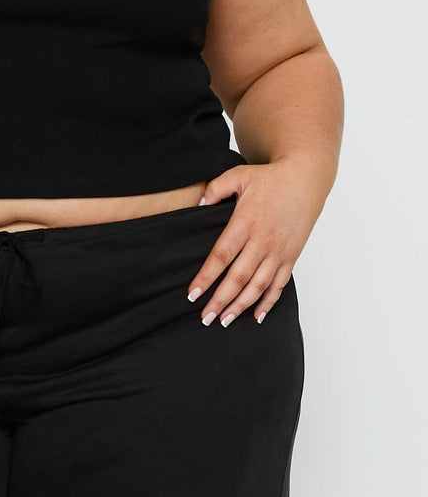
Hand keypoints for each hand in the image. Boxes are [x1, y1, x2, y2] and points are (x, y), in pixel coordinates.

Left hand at [186, 158, 324, 326]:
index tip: (192, 294)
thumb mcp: (238, 176)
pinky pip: (279, 284)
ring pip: (258, 286)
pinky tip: (256, 316)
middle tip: (205, 318)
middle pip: (238, 277)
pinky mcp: (291, 256)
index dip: (206, 277)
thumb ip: (215, 189)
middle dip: (220, 300)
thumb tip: (197, 204)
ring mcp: (278, 251)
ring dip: (241, 306)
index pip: (221, 256)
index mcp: (245, 222)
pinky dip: (268, 302)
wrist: (304, 180)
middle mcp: (262, 241)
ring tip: (225, 321)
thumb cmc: (269, 178)